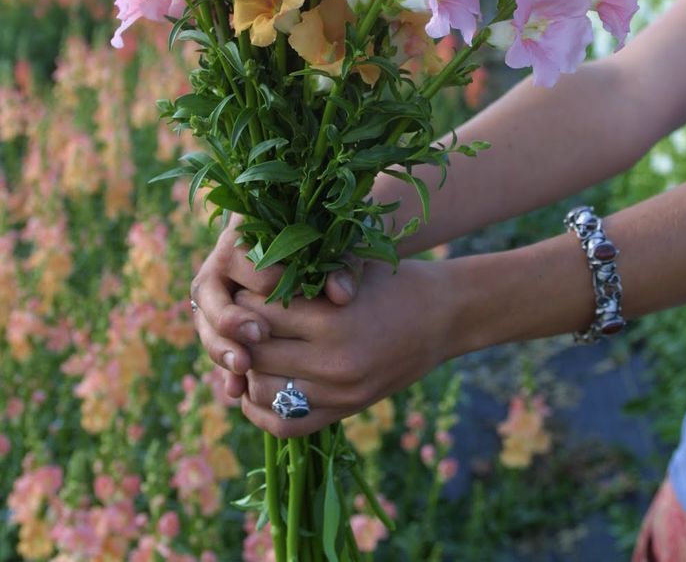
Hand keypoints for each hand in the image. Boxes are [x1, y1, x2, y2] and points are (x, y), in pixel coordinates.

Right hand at [190, 219, 359, 398]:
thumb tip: (342, 295)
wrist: (312, 252)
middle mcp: (220, 265)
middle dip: (230, 318)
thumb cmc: (325, 245)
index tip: (288, 292)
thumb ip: (341, 265)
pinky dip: (225, 368)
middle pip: (209, 292)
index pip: (243, 256)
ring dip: (221, 347)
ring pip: (206, 323)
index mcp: (242, 234)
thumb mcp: (335, 248)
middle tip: (258, 335)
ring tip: (243, 366)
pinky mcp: (220, 323)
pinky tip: (237, 390)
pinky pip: (216, 345)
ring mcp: (216, 296)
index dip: (264, 276)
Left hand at [233, 257, 452, 437]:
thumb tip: (248, 291)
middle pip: (257, 355)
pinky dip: (261, 411)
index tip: (242, 290)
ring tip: (245, 349)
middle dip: (239, 337)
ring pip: (264, 392)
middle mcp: (333, 363)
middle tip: (236, 321)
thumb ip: (304, 275)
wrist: (442, 317)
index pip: (260, 315)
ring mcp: (339, 394)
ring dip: (246, 372)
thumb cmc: (393, 281)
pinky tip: (254, 387)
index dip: (243, 301)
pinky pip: (286, 425)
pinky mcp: (345, 412)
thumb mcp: (351, 267)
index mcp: (332, 320)